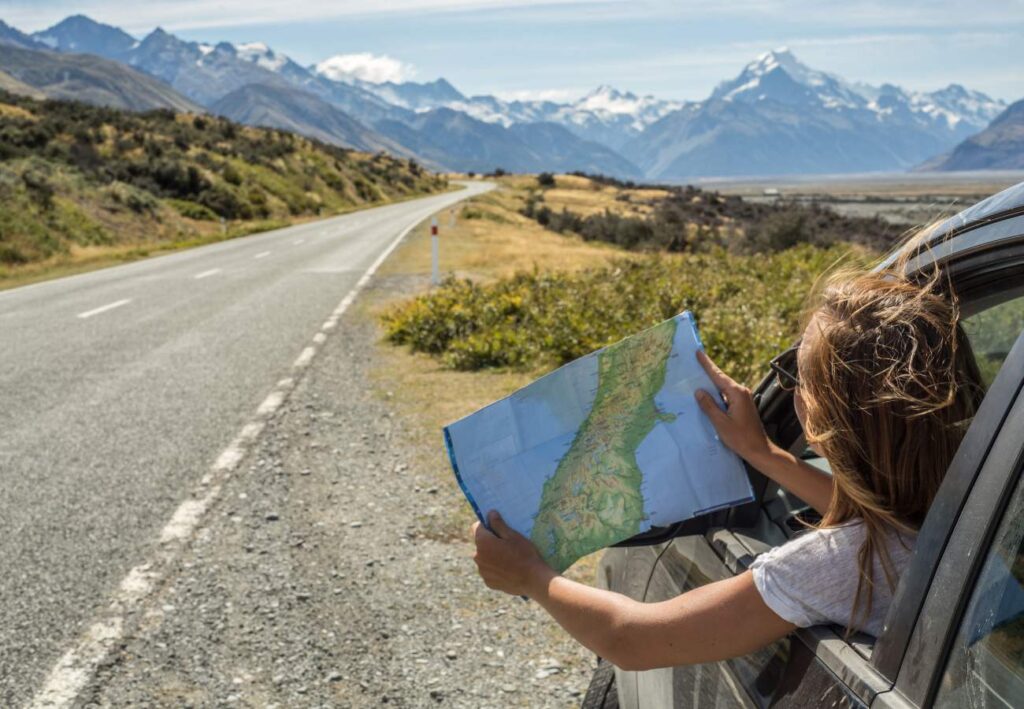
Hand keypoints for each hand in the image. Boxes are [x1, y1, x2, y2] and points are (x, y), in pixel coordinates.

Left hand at [472, 511, 554, 596]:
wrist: (533, 580)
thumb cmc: (524, 554)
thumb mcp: (513, 535)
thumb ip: (498, 524)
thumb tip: (490, 513)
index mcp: (482, 543)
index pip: (476, 527)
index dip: (486, 525)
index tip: (497, 527)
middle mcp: (477, 557)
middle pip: (480, 543)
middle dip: (490, 541)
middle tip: (507, 543)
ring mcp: (482, 571)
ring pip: (484, 558)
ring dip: (492, 555)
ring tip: (509, 557)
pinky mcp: (488, 582)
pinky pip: (489, 570)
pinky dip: (495, 568)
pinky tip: (509, 569)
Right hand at [695, 350, 773, 464]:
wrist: (759, 449)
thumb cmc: (740, 438)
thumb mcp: (720, 422)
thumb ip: (709, 406)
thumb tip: (699, 391)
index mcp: (736, 393)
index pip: (718, 375)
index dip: (707, 364)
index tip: (698, 352)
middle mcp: (741, 392)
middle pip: (720, 379)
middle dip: (707, 372)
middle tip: (694, 362)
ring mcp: (743, 398)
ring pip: (723, 388)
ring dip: (711, 384)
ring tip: (696, 378)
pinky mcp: (742, 405)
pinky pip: (726, 396)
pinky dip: (716, 394)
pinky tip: (707, 396)